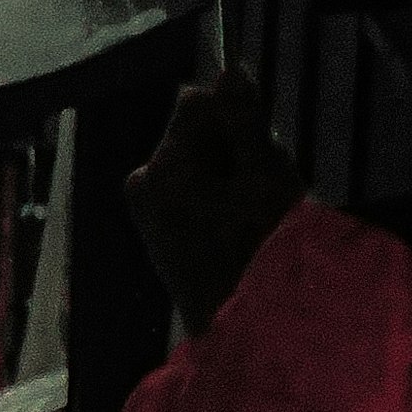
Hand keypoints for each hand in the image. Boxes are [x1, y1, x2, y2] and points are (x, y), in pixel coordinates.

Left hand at [125, 64, 305, 335]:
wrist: (247, 343)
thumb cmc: (262, 259)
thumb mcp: (266, 182)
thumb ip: (245, 124)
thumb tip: (231, 69)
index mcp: (162, 167)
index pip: (197, 101)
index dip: (239, 117)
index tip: (265, 153)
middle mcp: (144, 183)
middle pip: (196, 132)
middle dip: (235, 148)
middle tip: (267, 193)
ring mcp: (149, 211)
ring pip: (199, 163)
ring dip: (232, 176)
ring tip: (257, 219)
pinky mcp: (161, 233)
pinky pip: (194, 194)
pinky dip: (221, 201)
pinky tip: (243, 233)